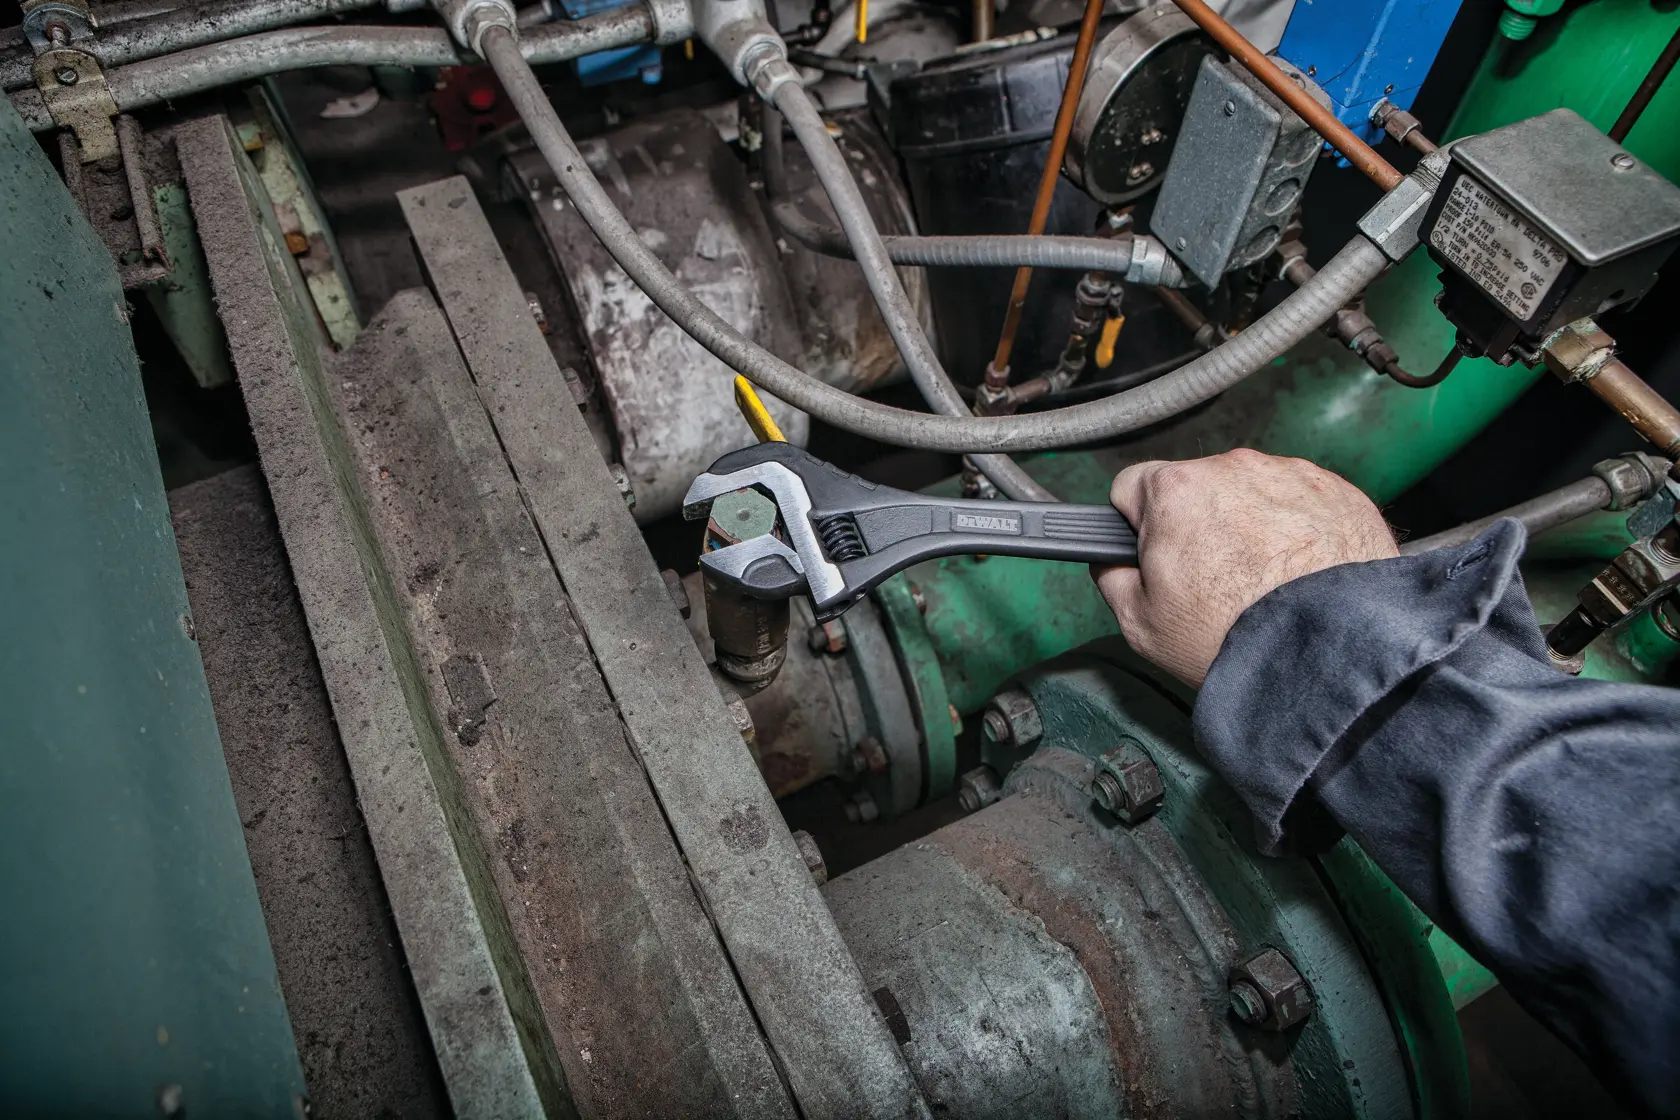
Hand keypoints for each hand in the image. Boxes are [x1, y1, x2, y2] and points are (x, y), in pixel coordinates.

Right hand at [1093, 449, 1396, 686]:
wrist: (1330, 652)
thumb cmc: (1237, 636)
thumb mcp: (1141, 625)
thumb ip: (1112, 579)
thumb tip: (1112, 562)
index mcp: (1174, 490)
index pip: (1131, 487)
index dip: (1136, 526)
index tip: (1154, 555)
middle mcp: (1231, 468)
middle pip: (1194, 487)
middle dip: (1197, 524)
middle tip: (1212, 582)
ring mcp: (1289, 474)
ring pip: (1250, 493)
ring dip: (1249, 525)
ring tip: (1263, 582)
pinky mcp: (1337, 490)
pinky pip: (1301, 502)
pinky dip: (1297, 529)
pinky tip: (1299, 574)